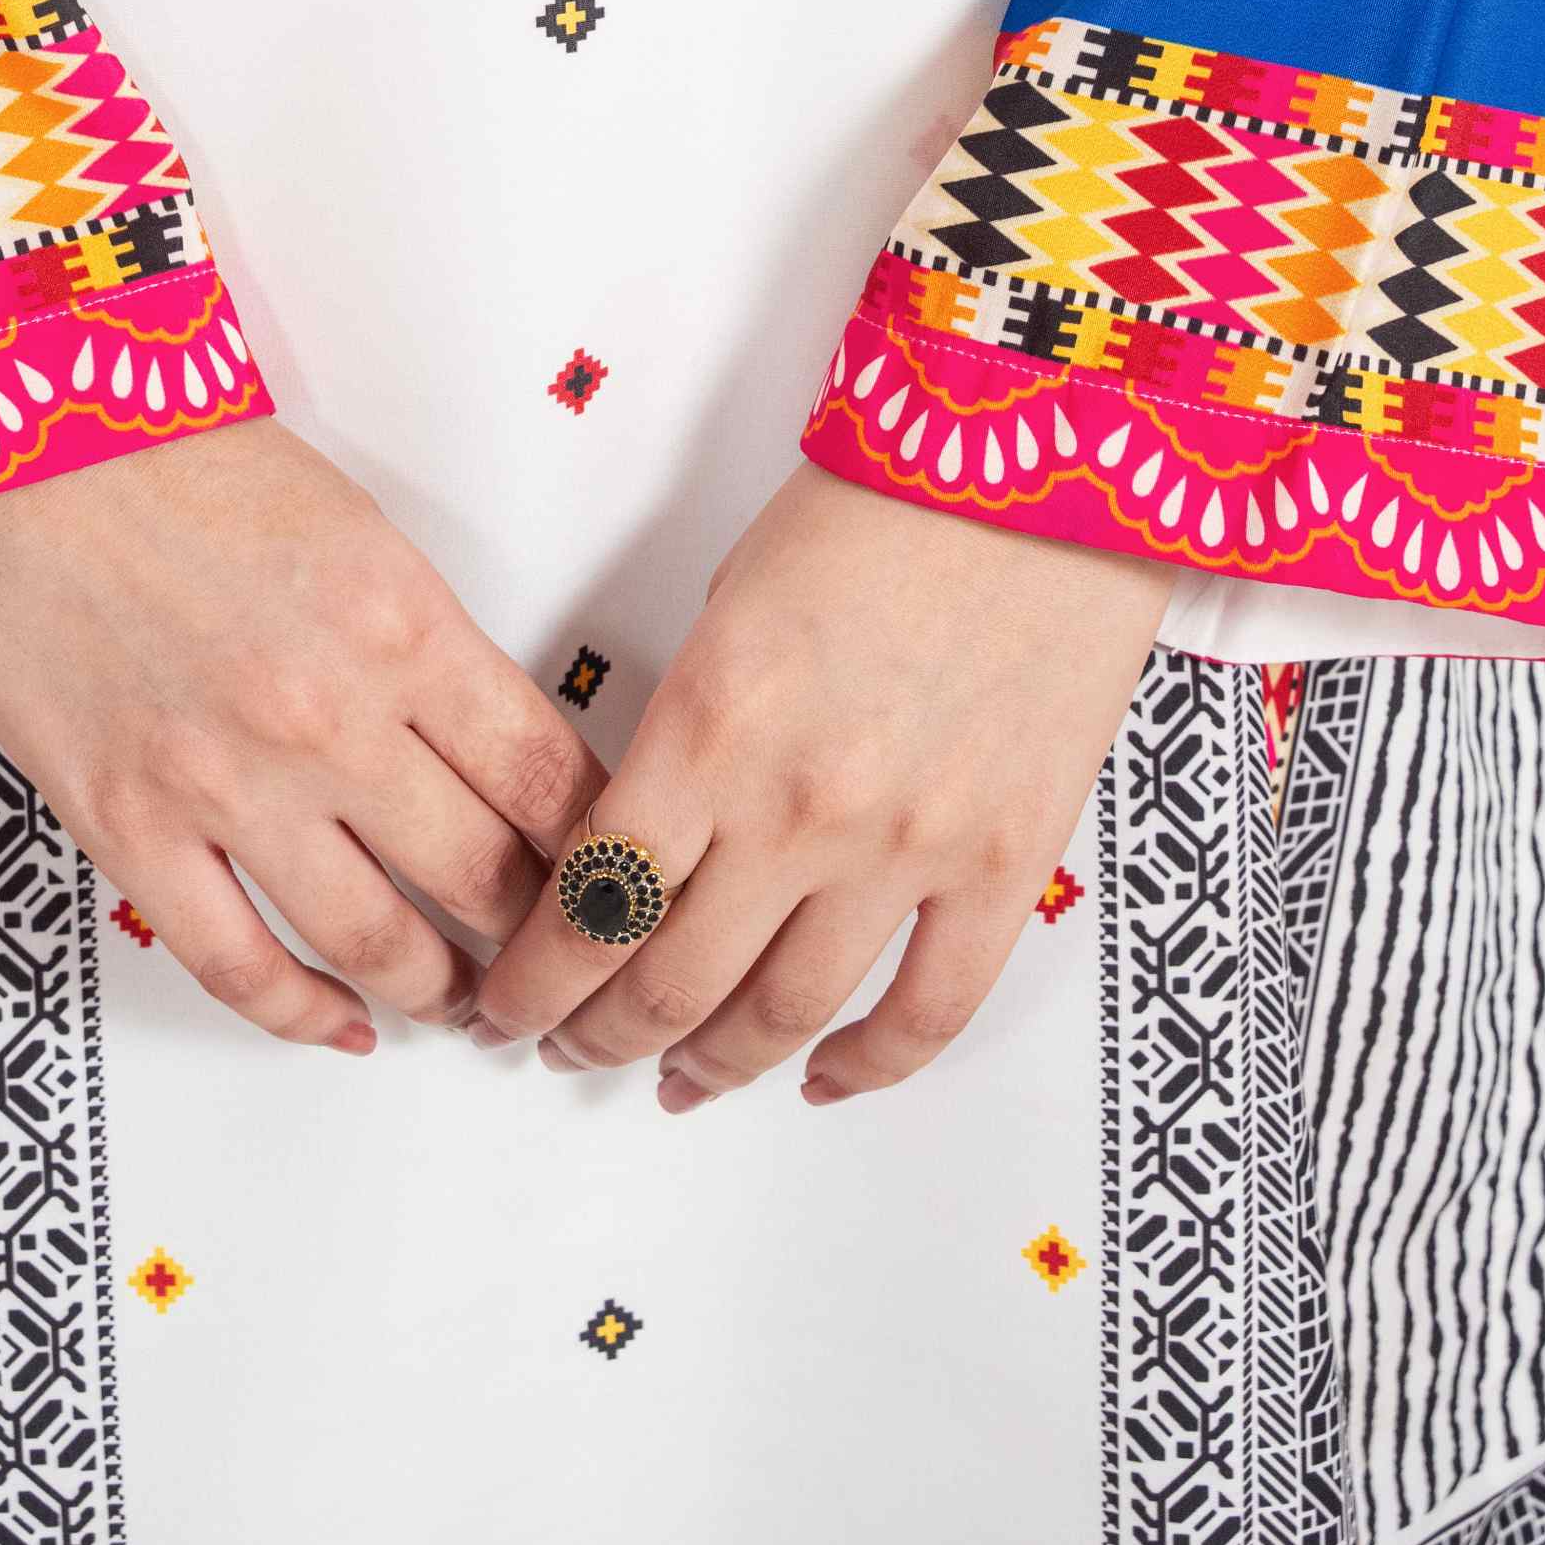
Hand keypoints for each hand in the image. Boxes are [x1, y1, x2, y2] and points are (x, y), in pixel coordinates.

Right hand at [0, 416, 600, 1054]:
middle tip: (556, 961)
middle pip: (483, 876)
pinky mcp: (132, 826)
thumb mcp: (350, 529)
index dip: (599, 854)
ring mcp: (228, 783)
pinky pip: (239, 967)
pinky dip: (305, 1018)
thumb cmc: (174, 457)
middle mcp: (330, 716)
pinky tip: (344, 1029)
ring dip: (438, 993)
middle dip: (537, 938)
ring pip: (378, 945)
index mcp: (402, 624)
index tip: (615, 882)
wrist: (16, 444)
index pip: (550, 779)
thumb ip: (422, 641)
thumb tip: (483, 748)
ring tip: (467, 1007)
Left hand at [470, 463, 1172, 1109]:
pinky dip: (868, 1068)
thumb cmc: (876, 503)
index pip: (590, 904)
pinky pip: (928, 1011)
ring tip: (676, 1082)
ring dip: (713, 1066)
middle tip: (572, 1048)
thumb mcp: (729, 603)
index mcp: (708, 726)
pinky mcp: (1003, 862)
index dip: (536, 983)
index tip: (509, 1006)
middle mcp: (796, 808)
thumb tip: (653, 837)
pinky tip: (822, 1081)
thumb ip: (689, 732)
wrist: (1035, 462)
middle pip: (670, 982)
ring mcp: (906, 846)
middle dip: (600, 1034)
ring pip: (785, 1015)